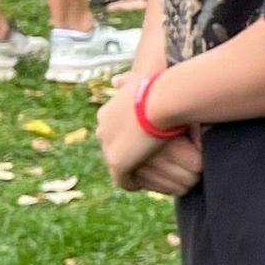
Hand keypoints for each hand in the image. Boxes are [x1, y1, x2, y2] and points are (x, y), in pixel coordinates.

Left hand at [97, 78, 198, 194]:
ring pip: (116, 165)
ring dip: (129, 171)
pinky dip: (133, 183)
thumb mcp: (136, 81)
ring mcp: (108, 148)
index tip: (140, 143)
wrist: (161, 101)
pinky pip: (124, 180)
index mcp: (106, 114)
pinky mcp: (118, 163)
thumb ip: (125, 81)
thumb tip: (115, 80)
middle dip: (125, 155)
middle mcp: (103, 130)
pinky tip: (144, 184)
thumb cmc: (157, 87)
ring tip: (144, 175)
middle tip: (142, 160)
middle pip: (112, 148)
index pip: (112, 131)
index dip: (126, 138)